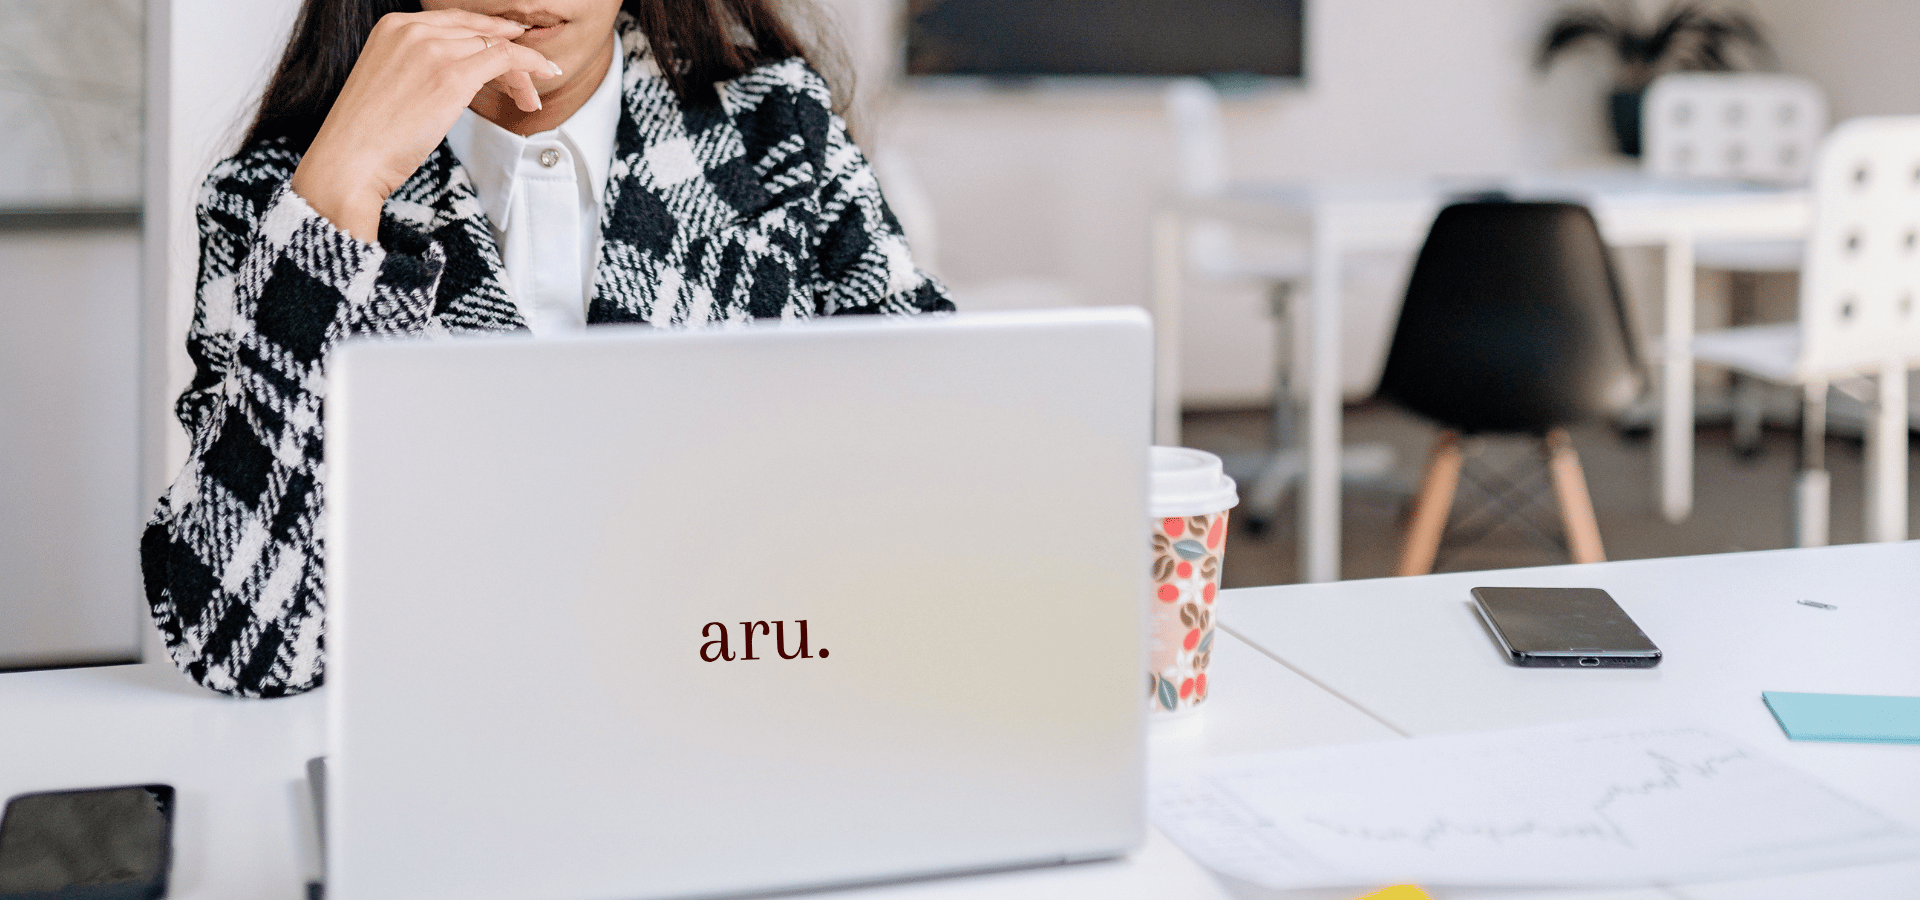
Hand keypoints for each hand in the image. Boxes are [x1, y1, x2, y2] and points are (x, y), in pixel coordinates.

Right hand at [289, 10, 561, 242]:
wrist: (349, 160)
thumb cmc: (367, 135)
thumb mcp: (391, 83)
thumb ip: (421, 66)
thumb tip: (463, 74)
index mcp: (393, 26)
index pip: (456, 22)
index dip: (489, 33)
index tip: (513, 44)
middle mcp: (412, 29)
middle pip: (478, 34)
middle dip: (508, 59)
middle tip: (526, 86)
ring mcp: (432, 50)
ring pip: (495, 47)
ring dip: (521, 73)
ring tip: (529, 100)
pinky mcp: (452, 75)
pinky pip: (505, 58)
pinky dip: (531, 64)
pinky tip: (545, 75)